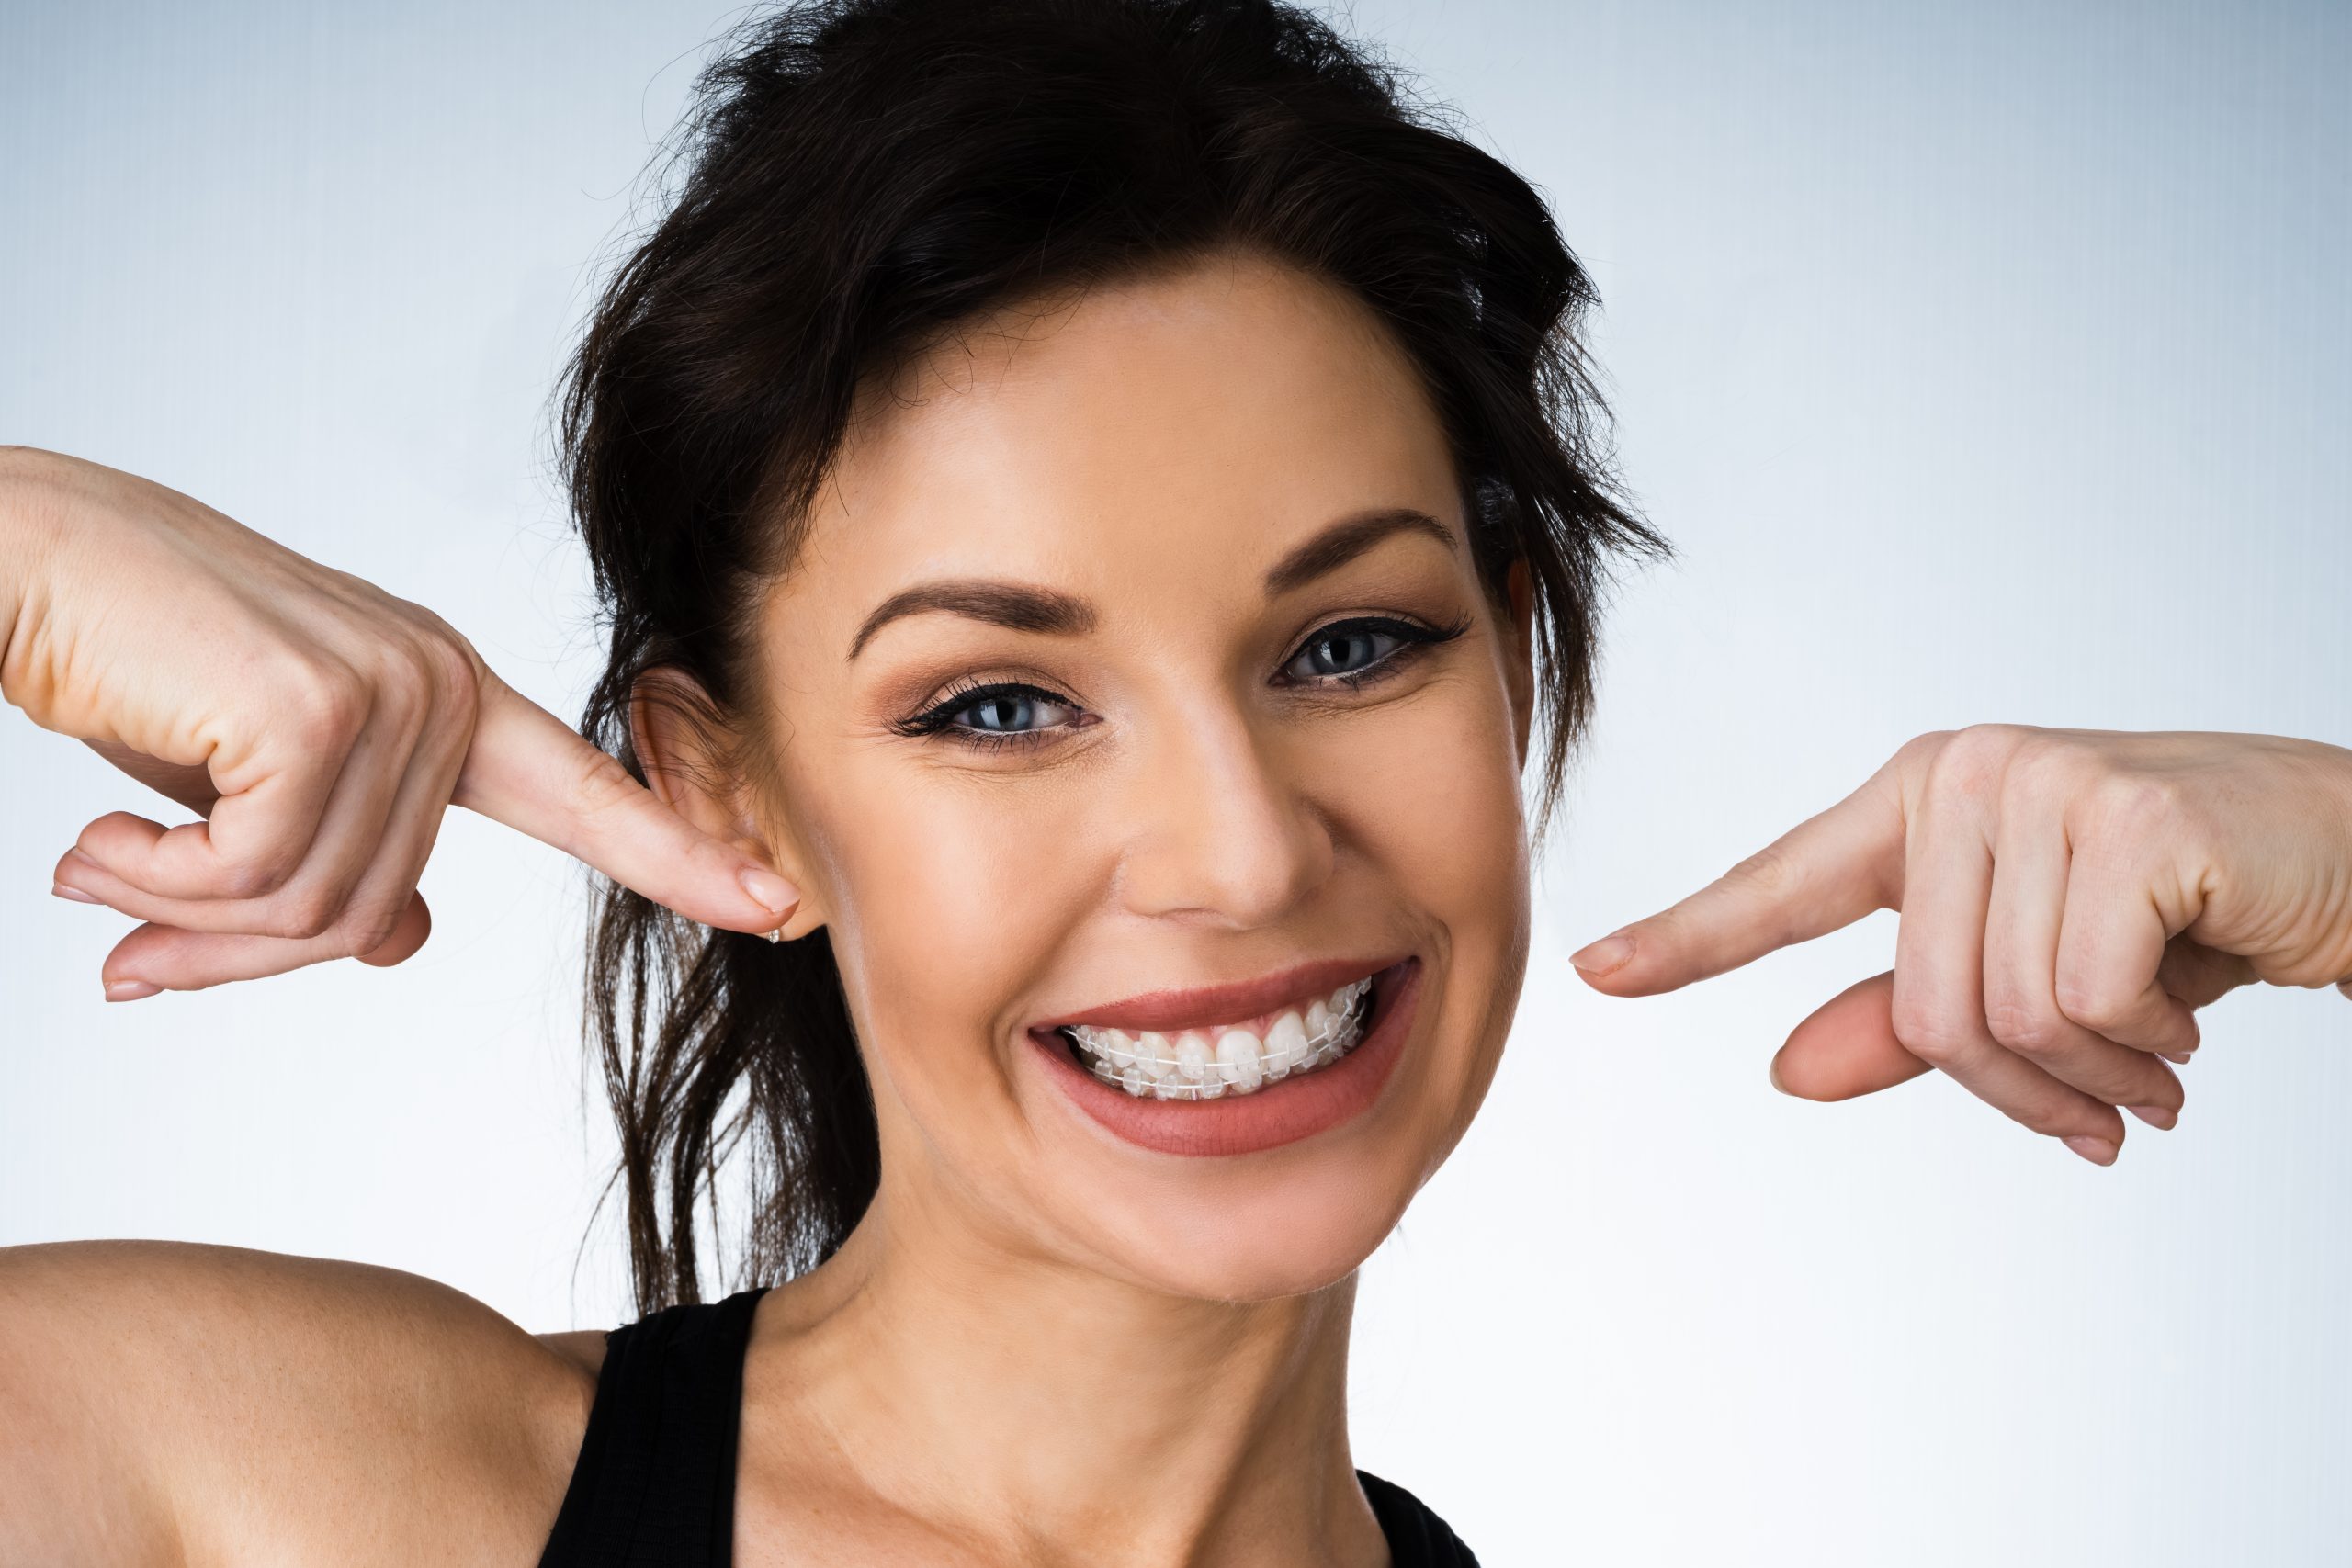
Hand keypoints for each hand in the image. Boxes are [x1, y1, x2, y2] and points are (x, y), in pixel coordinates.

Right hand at [1, 449, 798, 995]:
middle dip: (238, 947)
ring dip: (185, 920)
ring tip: (106, 867)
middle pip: (374, 909)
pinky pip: (254, 883)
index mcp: (443, 692)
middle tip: (134, 938)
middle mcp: (438, 682)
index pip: (582, 788)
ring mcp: (390, 689)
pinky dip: (155, 885)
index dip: (674, 854)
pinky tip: (95, 841)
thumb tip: (407, 940)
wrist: (9, 559)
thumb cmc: (126, 662)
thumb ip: (339, 850)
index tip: (770, 902)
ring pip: (318, 912)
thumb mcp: (249, 781)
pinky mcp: (318, 710)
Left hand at [1568, 725, 2351, 1163]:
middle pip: (1922, 1008)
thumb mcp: (2038, 970)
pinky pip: (2081, 1001)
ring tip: (2154, 1060)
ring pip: (1998, 1016)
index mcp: (1923, 802)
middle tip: (2104, 1109)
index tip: (1594, 970)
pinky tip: (2187, 1020)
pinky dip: (2141, 1048)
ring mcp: (2041, 786)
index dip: (1687, 938)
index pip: (1782, 883)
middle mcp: (1965, 777)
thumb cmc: (2189, 909)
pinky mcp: (2125, 822)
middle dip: (2020, 1089)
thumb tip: (1789, 1072)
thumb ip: (1911, 1019)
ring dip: (2092, 1077)